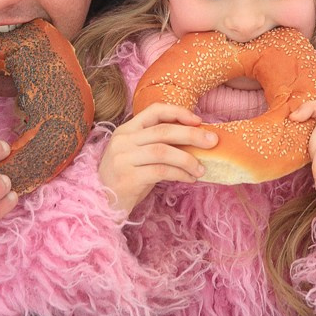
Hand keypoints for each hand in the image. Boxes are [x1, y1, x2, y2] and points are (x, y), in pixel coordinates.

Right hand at [98, 103, 216, 213]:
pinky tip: (190, 179)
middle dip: (192, 135)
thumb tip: (195, 139)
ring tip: (201, 169)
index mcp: (126, 130)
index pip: (154, 111)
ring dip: (188, 159)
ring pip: (163, 151)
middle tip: (213, 141)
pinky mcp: (128, 178)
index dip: (178, 112)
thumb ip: (157, 144)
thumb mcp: (138, 155)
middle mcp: (123, 140)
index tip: (198, 120)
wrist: (103, 203)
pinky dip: (180, 174)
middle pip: (163, 131)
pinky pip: (161, 171)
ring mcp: (123, 158)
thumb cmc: (127, 178)